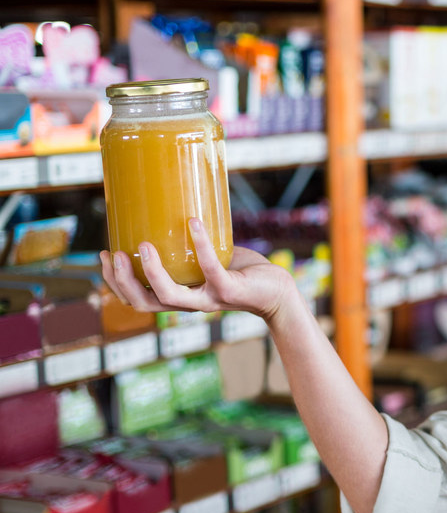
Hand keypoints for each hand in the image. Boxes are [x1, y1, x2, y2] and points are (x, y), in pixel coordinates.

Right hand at [100, 218, 297, 323]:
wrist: (277, 290)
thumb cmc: (239, 271)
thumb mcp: (206, 259)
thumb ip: (186, 247)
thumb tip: (165, 209)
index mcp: (179, 297)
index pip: (138, 299)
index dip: (115, 283)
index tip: (103, 254)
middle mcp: (190, 303)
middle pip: (145, 303)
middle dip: (122, 281)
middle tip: (112, 253)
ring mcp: (209, 299)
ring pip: (170, 296)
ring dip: (151, 272)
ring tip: (143, 244)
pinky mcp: (230, 290)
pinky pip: (211, 268)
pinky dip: (201, 245)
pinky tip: (194, 223)